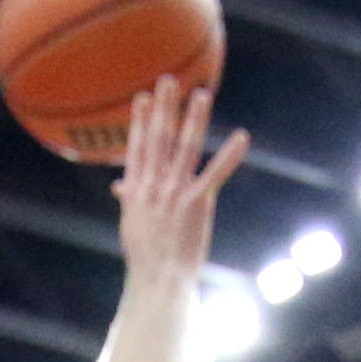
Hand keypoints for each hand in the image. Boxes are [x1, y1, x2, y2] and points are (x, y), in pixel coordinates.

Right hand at [109, 73, 249, 310]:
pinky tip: (241, 137)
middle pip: (158, 140)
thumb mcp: (132, 223)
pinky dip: (229, 155)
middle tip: (167, 81)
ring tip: (201, 95)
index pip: (138, 148)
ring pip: (185, 149)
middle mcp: (153, 187)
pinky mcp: (196, 204)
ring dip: (194, 120)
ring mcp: (174, 194)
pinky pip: (215, 174)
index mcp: (137, 191)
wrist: (158, 280)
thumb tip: (120, 185)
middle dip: (163, 109)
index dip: (140, 121)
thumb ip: (129, 198)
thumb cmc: (146, 256)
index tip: (143, 97)